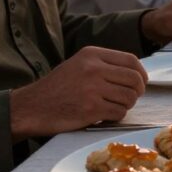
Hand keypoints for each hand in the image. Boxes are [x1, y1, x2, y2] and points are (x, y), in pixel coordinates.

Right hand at [9, 47, 146, 137]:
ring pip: (129, 97)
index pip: (131, 60)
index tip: (140, 83)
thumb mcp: (79, 65)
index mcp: (91, 54)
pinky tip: (104, 116)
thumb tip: (137, 74)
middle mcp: (93, 68)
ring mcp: (92, 89)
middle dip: (137, 91)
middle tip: (129, 98)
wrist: (31, 107)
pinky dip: (116, 117)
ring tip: (112, 107)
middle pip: (135, 79)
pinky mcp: (91, 109)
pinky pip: (119, 112)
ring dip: (126, 105)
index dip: (141, 74)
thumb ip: (105, 65)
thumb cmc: (58, 88)